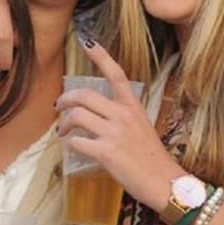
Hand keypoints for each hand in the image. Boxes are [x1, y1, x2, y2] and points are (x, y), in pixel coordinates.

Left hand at [56, 40, 181, 212]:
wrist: (164, 182)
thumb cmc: (152, 158)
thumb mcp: (141, 128)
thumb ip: (122, 118)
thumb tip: (99, 117)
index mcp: (132, 107)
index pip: (116, 74)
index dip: (101, 56)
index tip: (87, 42)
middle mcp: (123, 115)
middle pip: (85, 95)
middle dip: (66, 98)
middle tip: (59, 106)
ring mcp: (114, 133)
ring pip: (77, 116)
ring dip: (64, 123)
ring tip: (63, 131)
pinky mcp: (106, 153)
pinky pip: (77, 142)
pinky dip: (70, 144)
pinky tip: (73, 148)